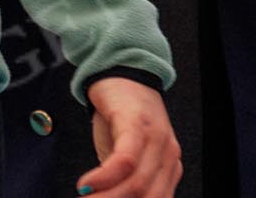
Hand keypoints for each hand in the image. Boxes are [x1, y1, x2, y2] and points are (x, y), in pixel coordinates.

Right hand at [79, 76, 181, 195]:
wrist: (121, 71)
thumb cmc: (122, 115)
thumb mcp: (128, 154)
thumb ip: (127, 180)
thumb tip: (110, 197)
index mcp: (169, 167)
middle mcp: (169, 156)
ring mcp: (156, 139)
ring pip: (137, 185)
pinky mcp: (136, 124)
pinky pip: (125, 161)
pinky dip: (104, 178)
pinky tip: (86, 184)